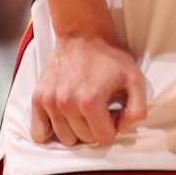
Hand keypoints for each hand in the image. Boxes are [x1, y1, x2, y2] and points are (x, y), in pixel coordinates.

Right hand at [32, 34, 147, 146]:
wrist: (82, 35)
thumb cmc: (108, 57)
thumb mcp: (135, 79)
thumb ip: (137, 109)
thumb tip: (123, 128)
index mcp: (90, 102)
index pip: (103, 138)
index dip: (112, 127)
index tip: (112, 112)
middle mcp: (66, 105)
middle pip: (84, 139)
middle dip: (95, 127)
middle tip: (99, 108)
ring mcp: (50, 102)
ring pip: (65, 138)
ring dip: (76, 129)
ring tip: (83, 109)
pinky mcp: (38, 99)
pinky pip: (39, 133)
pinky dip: (51, 131)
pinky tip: (64, 118)